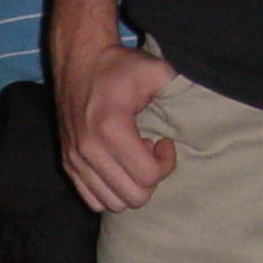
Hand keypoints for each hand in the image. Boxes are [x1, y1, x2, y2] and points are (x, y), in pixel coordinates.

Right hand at [54, 38, 178, 211]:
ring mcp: (74, 159)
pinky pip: (92, 200)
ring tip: (132, 159)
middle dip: (149, 179)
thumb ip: (178, 89)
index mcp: (110, 128)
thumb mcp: (155, 70)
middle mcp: (88, 149)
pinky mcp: (67, 163)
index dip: (166, 164)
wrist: (79, 59)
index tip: (164, 141)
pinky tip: (117, 166)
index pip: (148, 177)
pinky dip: (111, 191)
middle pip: (133, 197)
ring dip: (130, 186)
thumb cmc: (119, 66)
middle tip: (150, 153)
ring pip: (113, 204)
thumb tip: (195, 110)